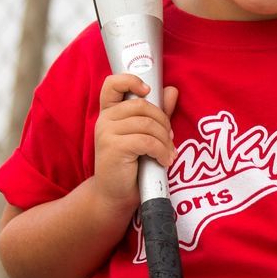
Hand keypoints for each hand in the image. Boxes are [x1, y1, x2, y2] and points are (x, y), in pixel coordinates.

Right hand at [91, 73, 177, 220]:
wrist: (115, 196)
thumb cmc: (131, 166)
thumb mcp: (144, 136)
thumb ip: (156, 113)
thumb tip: (172, 91)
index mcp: (110, 113)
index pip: (112, 84)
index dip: (131, 80)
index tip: (148, 91)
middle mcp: (104, 119)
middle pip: (142, 105)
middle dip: (163, 121)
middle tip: (170, 138)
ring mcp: (106, 133)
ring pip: (147, 124)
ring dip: (165, 140)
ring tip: (169, 153)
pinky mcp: (113, 147)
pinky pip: (146, 141)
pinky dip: (161, 151)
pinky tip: (164, 161)